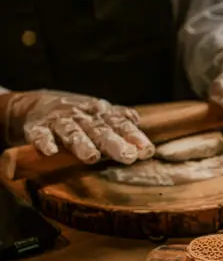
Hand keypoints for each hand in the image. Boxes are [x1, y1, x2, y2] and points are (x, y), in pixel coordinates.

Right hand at [3, 90, 153, 163]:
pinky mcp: (37, 127)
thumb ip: (120, 120)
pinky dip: (44, 141)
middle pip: (99, 130)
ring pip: (72, 131)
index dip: (134, 137)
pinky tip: (50, 151)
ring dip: (82, 144)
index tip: (147, 151)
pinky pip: (40, 134)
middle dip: (114, 143)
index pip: (120, 124)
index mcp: (101, 113)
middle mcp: (82, 115)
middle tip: (128, 156)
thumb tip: (137, 121)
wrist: (37, 103)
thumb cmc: (79, 114)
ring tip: (91, 157)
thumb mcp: (101, 114)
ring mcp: (60, 120)